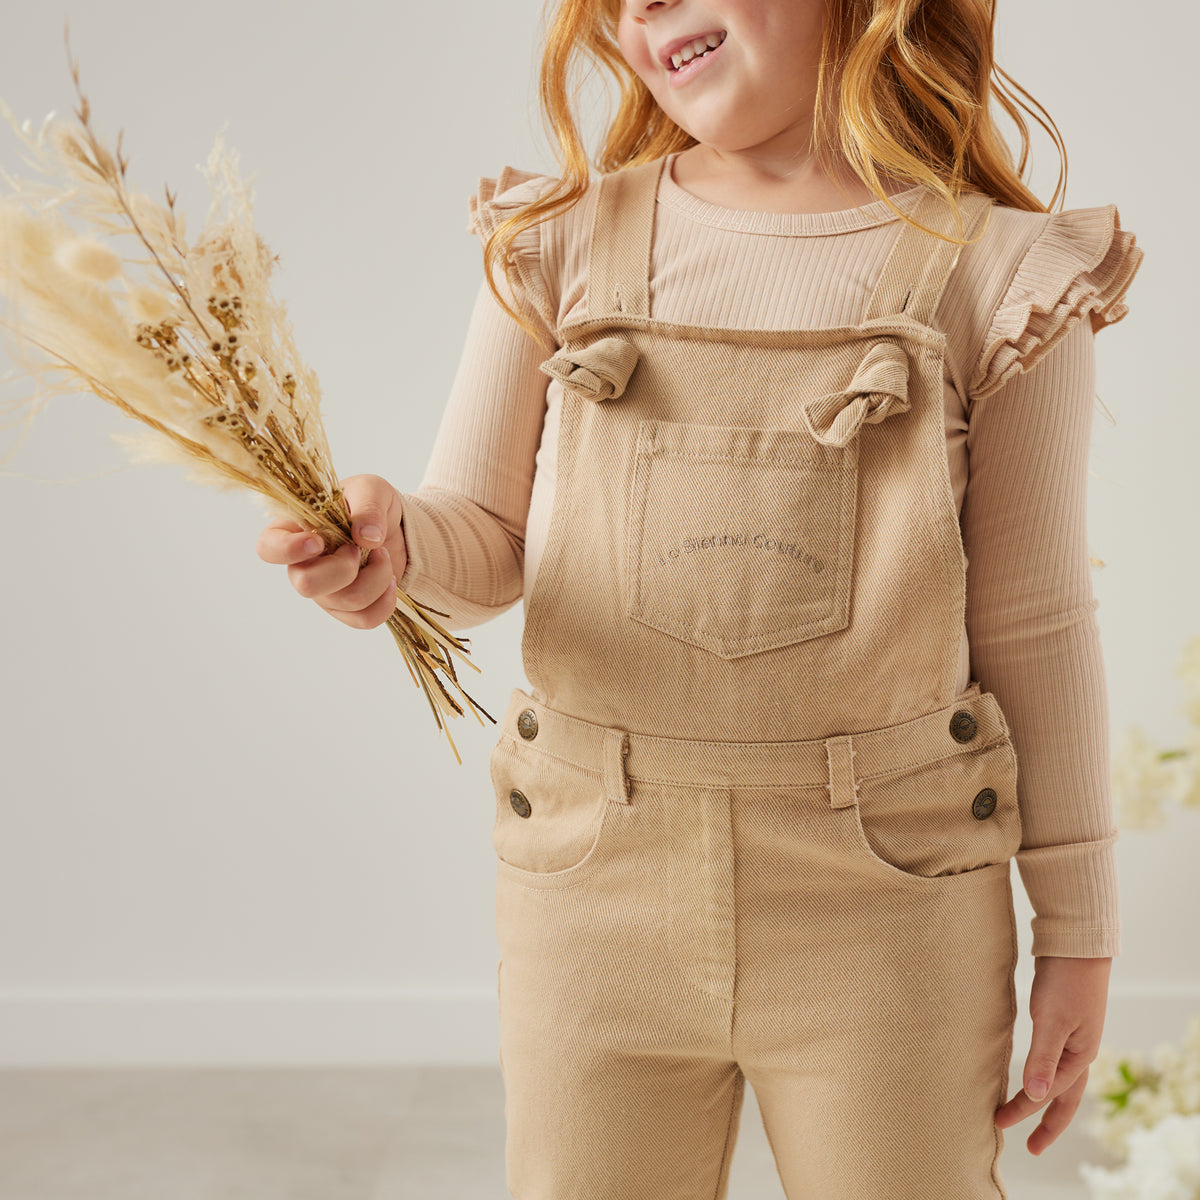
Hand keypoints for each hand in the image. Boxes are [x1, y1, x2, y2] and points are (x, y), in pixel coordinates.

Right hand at [255, 473, 407, 629]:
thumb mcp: (371, 490)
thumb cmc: (371, 505)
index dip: (287, 550)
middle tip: (358, 548)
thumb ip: (367, 506)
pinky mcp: (349, 609)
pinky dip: (385, 601)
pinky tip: (391, 580)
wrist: (398, 529)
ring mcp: (326, 591)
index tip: (318, 541)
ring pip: (343, 601)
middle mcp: (304, 565)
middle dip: (343, 567)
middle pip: (305, 584)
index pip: (268, 547)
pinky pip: (364, 619)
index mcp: (296, 530)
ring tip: (382, 555)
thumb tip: (366, 536)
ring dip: (376, 578)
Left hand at [994, 955, 1111, 1154]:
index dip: (1023, 1110)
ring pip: (1062, 1079)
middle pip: (1066, 1097)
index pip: (1048, 1093)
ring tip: (1031, 1115)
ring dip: (1047, 1100)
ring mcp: (1074, 1037)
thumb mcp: (1051, 1020)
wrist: (1077, 944)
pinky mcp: (1063, 1021)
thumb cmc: (1064, 981)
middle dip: (1049, 1123)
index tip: (999, 1124)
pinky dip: (1046, 1072)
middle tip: (1033, 1148)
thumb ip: (1043, 1058)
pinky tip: (1034, 1072)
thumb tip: (1035, 1097)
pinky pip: (1055, 1058)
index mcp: (1080, 1056)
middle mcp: (1080, 1051)